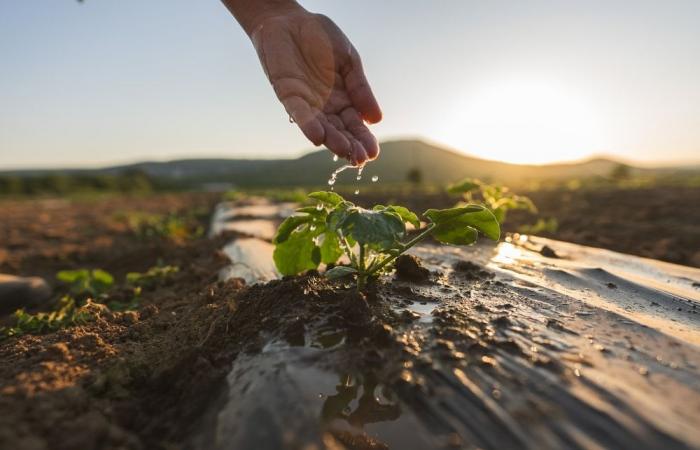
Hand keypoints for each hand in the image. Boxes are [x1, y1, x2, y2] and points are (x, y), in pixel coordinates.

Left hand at [247, 8, 381, 164]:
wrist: (291, 20)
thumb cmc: (321, 39)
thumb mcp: (350, 61)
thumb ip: (361, 89)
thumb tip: (376, 120)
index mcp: (343, 99)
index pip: (355, 125)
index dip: (364, 138)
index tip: (373, 153)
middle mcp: (325, 106)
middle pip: (339, 131)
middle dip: (350, 145)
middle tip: (361, 159)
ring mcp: (306, 102)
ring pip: (320, 126)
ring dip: (332, 140)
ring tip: (344, 152)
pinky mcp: (288, 94)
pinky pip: (298, 113)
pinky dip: (308, 125)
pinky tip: (318, 137)